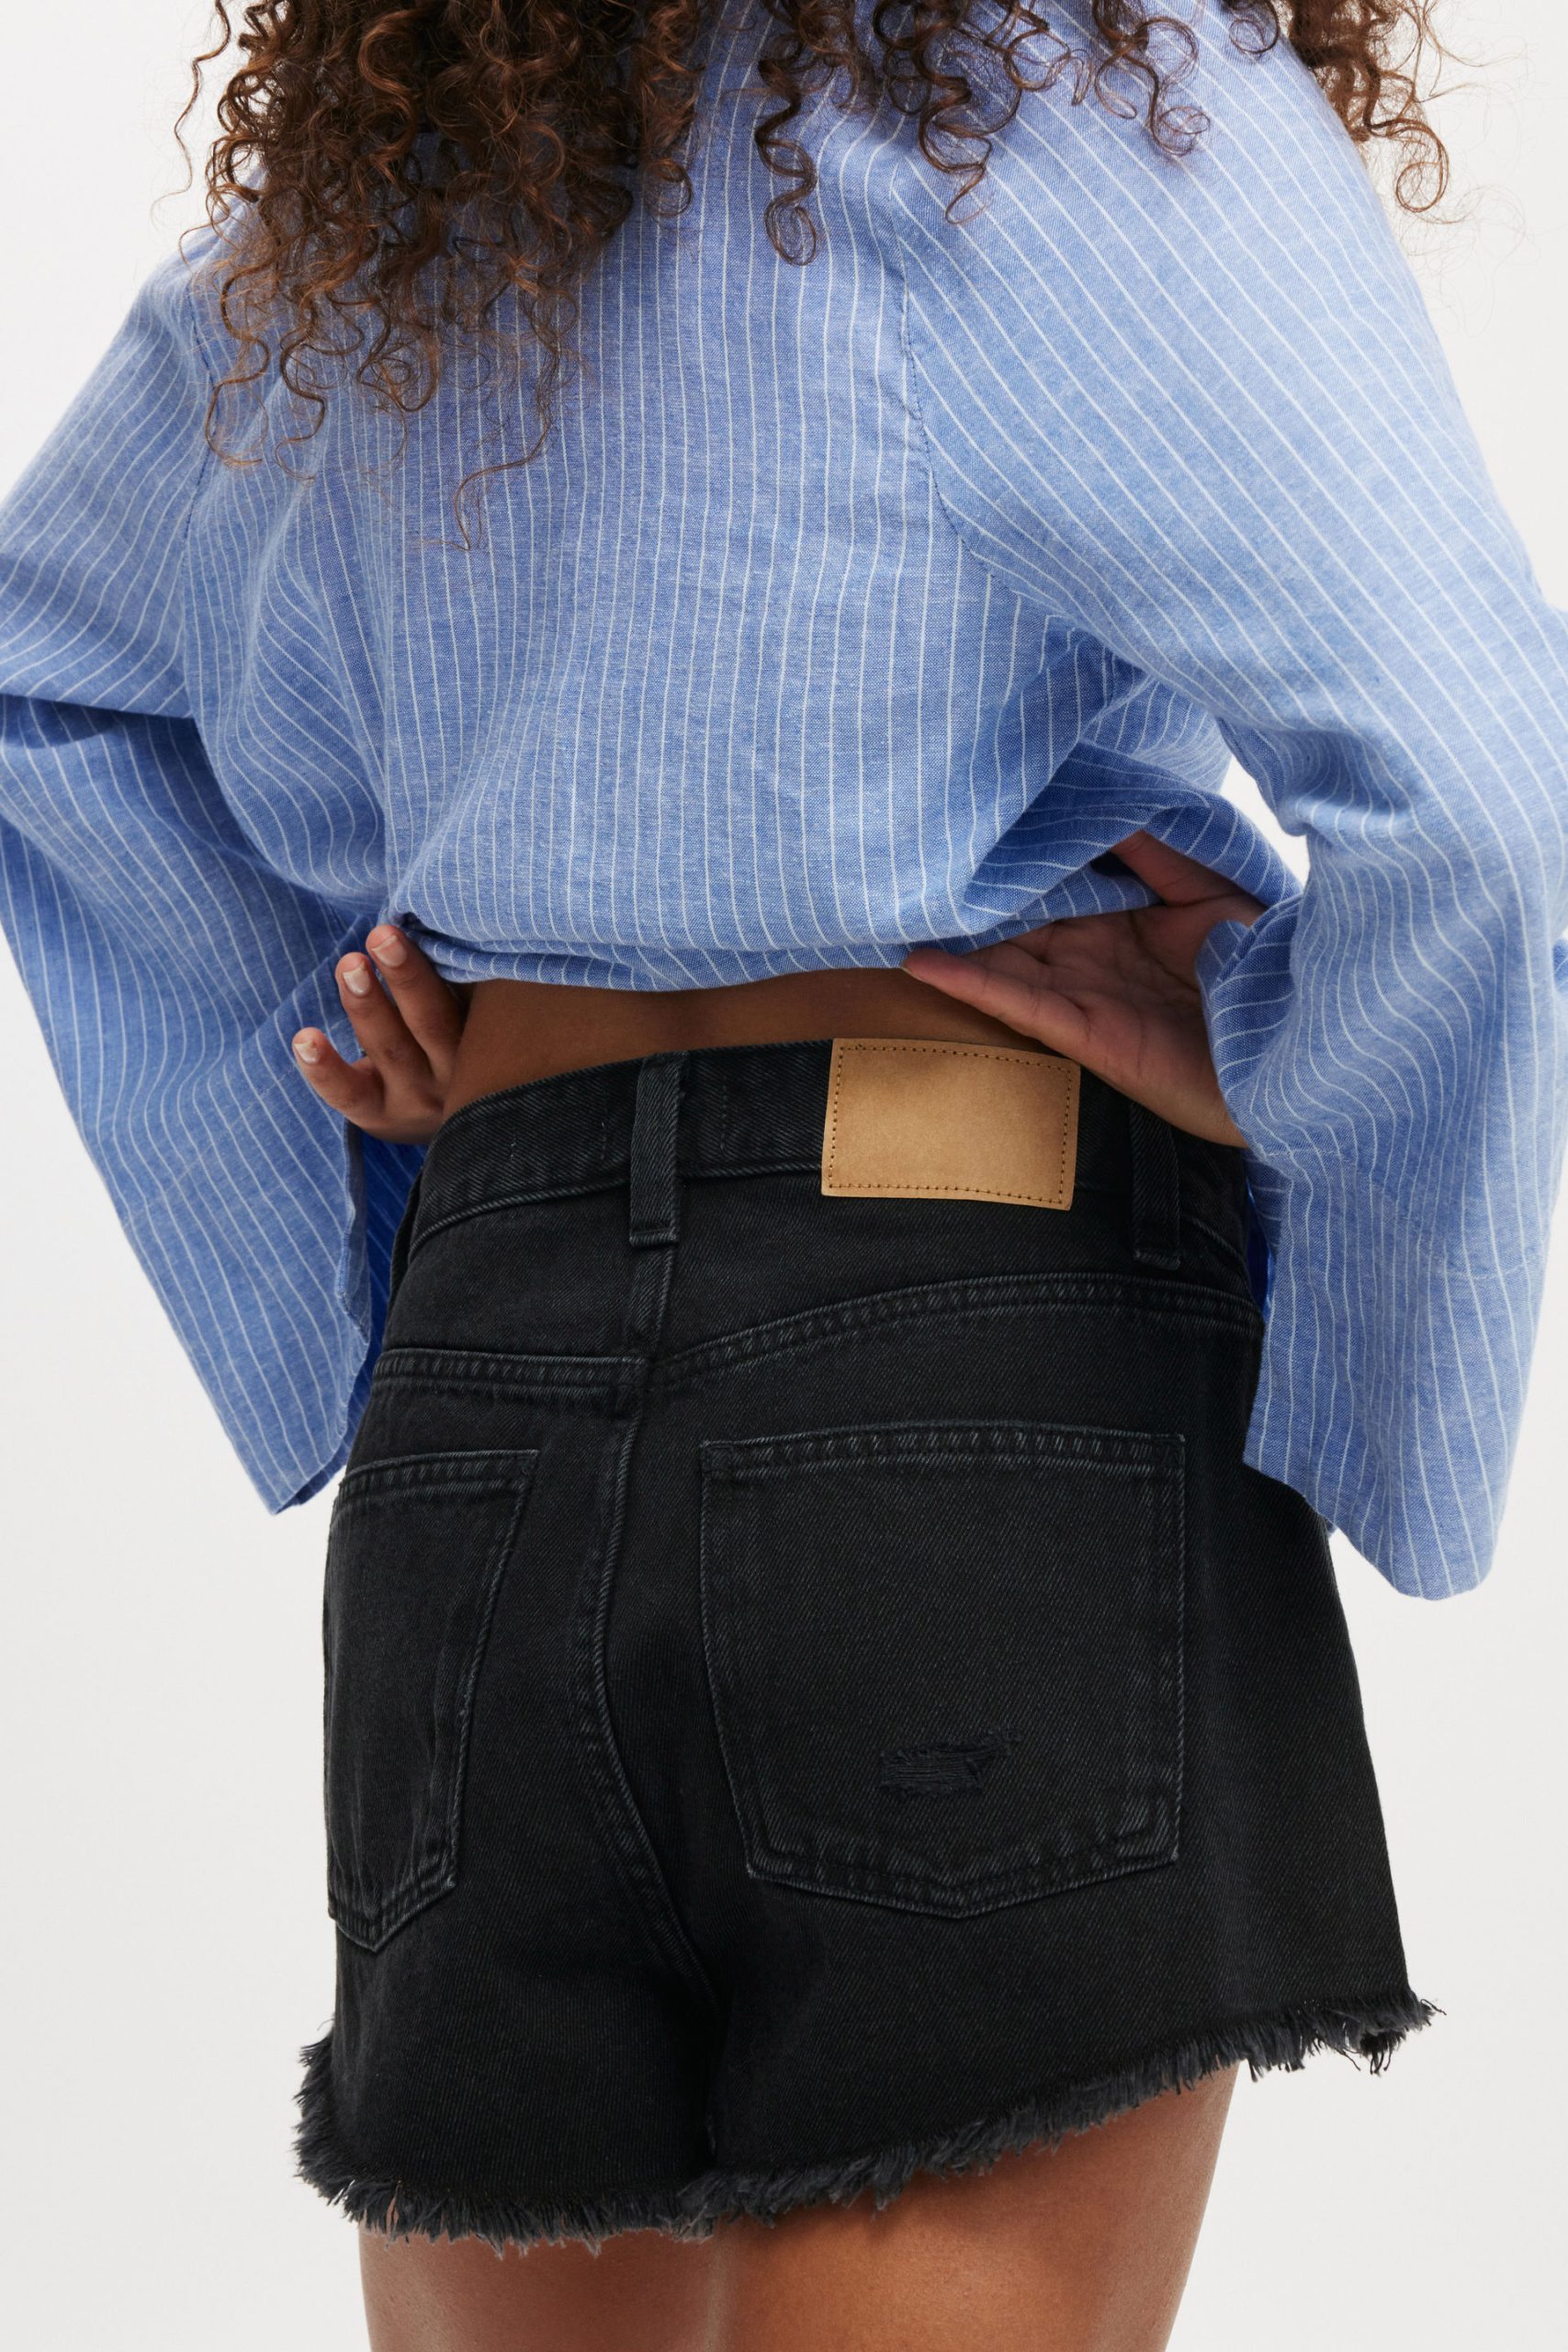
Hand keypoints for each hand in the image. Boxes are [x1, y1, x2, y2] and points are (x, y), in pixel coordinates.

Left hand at [291, 925, 469, 1145]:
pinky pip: (349, 1093)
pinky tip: (303, 1038)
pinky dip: (324, 1068)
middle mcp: (455, 1075)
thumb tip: (458, 923)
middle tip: (382, 935)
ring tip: (348, 965)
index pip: (474, 1005)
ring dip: (366, 1005)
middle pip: (432, 1023)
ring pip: (390, 1049)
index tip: (430, 927)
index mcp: (484, 1043)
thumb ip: (472, 984)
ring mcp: (416, 1099)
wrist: (462, 1127)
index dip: (450, 969)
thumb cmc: (461, 1047)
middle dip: (406, 978)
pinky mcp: (379, 1116)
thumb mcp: (477, 1021)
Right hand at [901, 830, 1263, 1147]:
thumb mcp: (1215, 888)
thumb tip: (1102, 803)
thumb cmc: (1268, 968)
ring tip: (894, 906)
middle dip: (971, 893)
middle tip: (909, 856)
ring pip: (1003, 960)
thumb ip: (1159, 849)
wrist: (1303, 1054)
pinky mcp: (1089, 1036)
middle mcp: (1095, 954)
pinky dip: (972, 985)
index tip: (970, 813)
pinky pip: (1020, 1006)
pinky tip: (924, 962)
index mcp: (1124, 916)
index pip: (1055, 877)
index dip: (1017, 851)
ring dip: (953, 938)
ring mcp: (1086, 995)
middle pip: (1017, 919)